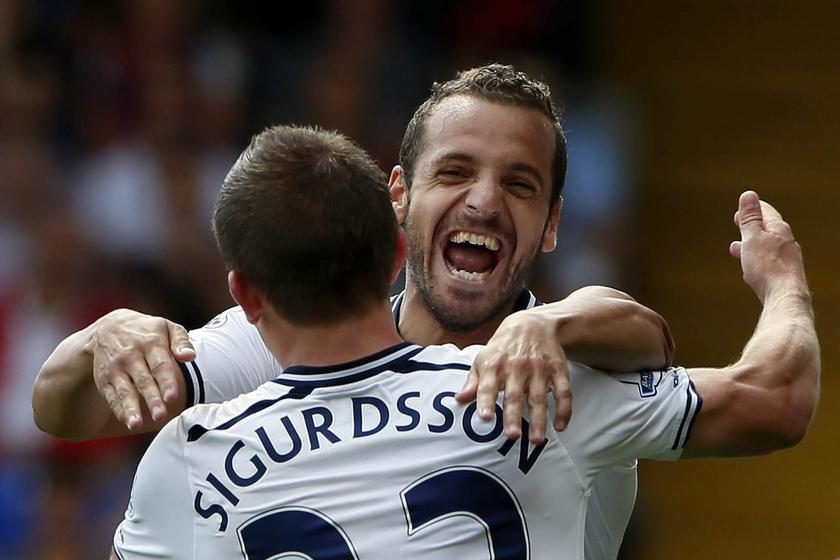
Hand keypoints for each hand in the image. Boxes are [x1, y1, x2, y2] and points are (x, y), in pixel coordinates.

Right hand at [88, 309, 194, 429]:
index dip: (166, 382)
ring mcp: (115, 368)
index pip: (160, 365)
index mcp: (151, 343)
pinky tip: (127, 420)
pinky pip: (111, 395)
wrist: (108, 328)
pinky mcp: (104, 379)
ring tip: (136, 424)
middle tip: (160, 415)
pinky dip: (118, 409)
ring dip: (130, 408)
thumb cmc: (146, 331)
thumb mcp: (166, 327)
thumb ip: (182, 341)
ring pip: (124, 390)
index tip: (172, 397)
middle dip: (152, 399)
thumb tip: (190, 356)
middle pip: (143, 380)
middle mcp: (131, 356)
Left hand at [456, 313, 570, 443]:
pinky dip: (564, 410)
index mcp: (494, 365)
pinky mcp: (557, 370)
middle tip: (513, 436)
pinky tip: (560, 426)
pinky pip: (563, 392)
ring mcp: (538, 368)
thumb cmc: (502, 348)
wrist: (531, 324)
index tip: (485, 417)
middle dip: (514, 416)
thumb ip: (473, 382)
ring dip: (539, 419)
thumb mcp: (483, 359)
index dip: (485, 401)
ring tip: (536, 440)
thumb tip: (458, 400)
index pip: (488, 385)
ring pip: (539, 396)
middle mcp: (516, 367)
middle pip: (514, 395)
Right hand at [730, 191, 806, 301]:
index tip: (744, 205)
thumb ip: (750, 218)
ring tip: (737, 245)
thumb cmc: (768, 266)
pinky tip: (749, 266)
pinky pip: (768, 260)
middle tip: (739, 221)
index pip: (766, 211)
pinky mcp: (783, 273)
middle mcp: (786, 241)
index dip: (753, 207)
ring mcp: (786, 258)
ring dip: (751, 243)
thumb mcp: (752, 237)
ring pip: (766, 246)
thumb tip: (749, 195)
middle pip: (767, 228)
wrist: (783, 295)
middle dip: (752, 225)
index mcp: (779, 229)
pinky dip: (756, 258)